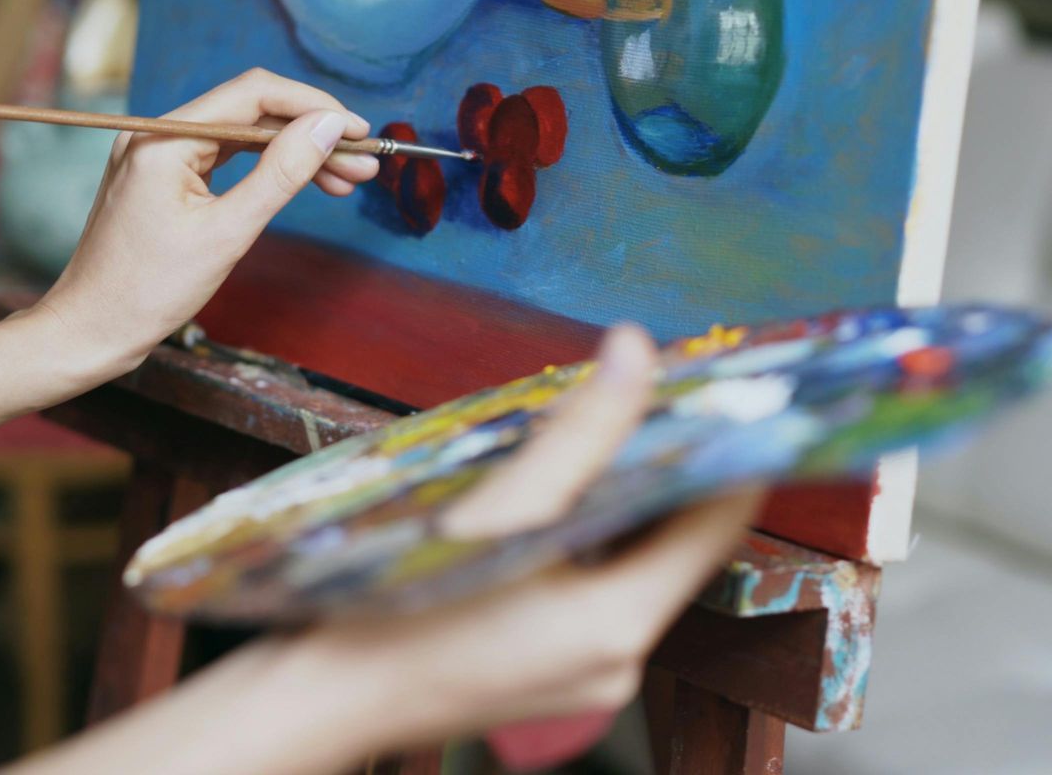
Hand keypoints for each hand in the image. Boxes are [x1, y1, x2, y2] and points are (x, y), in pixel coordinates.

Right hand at [0, 326, 761, 774]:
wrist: (322, 701)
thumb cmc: (396, 614)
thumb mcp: (495, 514)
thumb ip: (577, 433)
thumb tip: (637, 350)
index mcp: (619, 624)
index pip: (716, 523)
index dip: (730, 450)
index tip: (728, 387)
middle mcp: (622, 659)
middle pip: (679, 544)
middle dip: (673, 466)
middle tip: (662, 389)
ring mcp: (590, 674)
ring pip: (637, 564)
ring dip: (628, 498)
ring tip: (610, 426)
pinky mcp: (556, 672)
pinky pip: (599, 589)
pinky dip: (593, 537)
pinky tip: (556, 492)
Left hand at [26, 69, 378, 381]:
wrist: (89, 331)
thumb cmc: (147, 291)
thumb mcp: (227, 233)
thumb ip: (282, 174)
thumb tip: (330, 127)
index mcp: (165, 137)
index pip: (254, 93)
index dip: (313, 107)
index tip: (359, 132)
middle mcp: (157, 133)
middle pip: (251, 111)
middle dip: (310, 134)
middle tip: (361, 165)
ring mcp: (156, 154)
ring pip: (241, 135)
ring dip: (293, 153)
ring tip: (344, 180)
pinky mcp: (160, 178)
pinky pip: (222, 157)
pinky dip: (263, 169)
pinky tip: (300, 183)